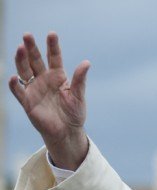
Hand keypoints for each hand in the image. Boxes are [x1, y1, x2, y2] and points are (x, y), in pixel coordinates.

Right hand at [9, 32, 90, 169]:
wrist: (67, 132)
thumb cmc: (74, 113)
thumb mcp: (79, 95)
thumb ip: (79, 79)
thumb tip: (86, 63)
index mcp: (58, 76)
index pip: (54, 57)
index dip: (52, 46)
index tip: (52, 34)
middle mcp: (44, 79)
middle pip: (35, 60)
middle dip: (31, 48)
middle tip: (27, 35)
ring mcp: (34, 89)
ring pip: (24, 70)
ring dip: (21, 60)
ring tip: (20, 48)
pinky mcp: (27, 101)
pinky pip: (18, 90)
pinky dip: (15, 84)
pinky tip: (13, 77)